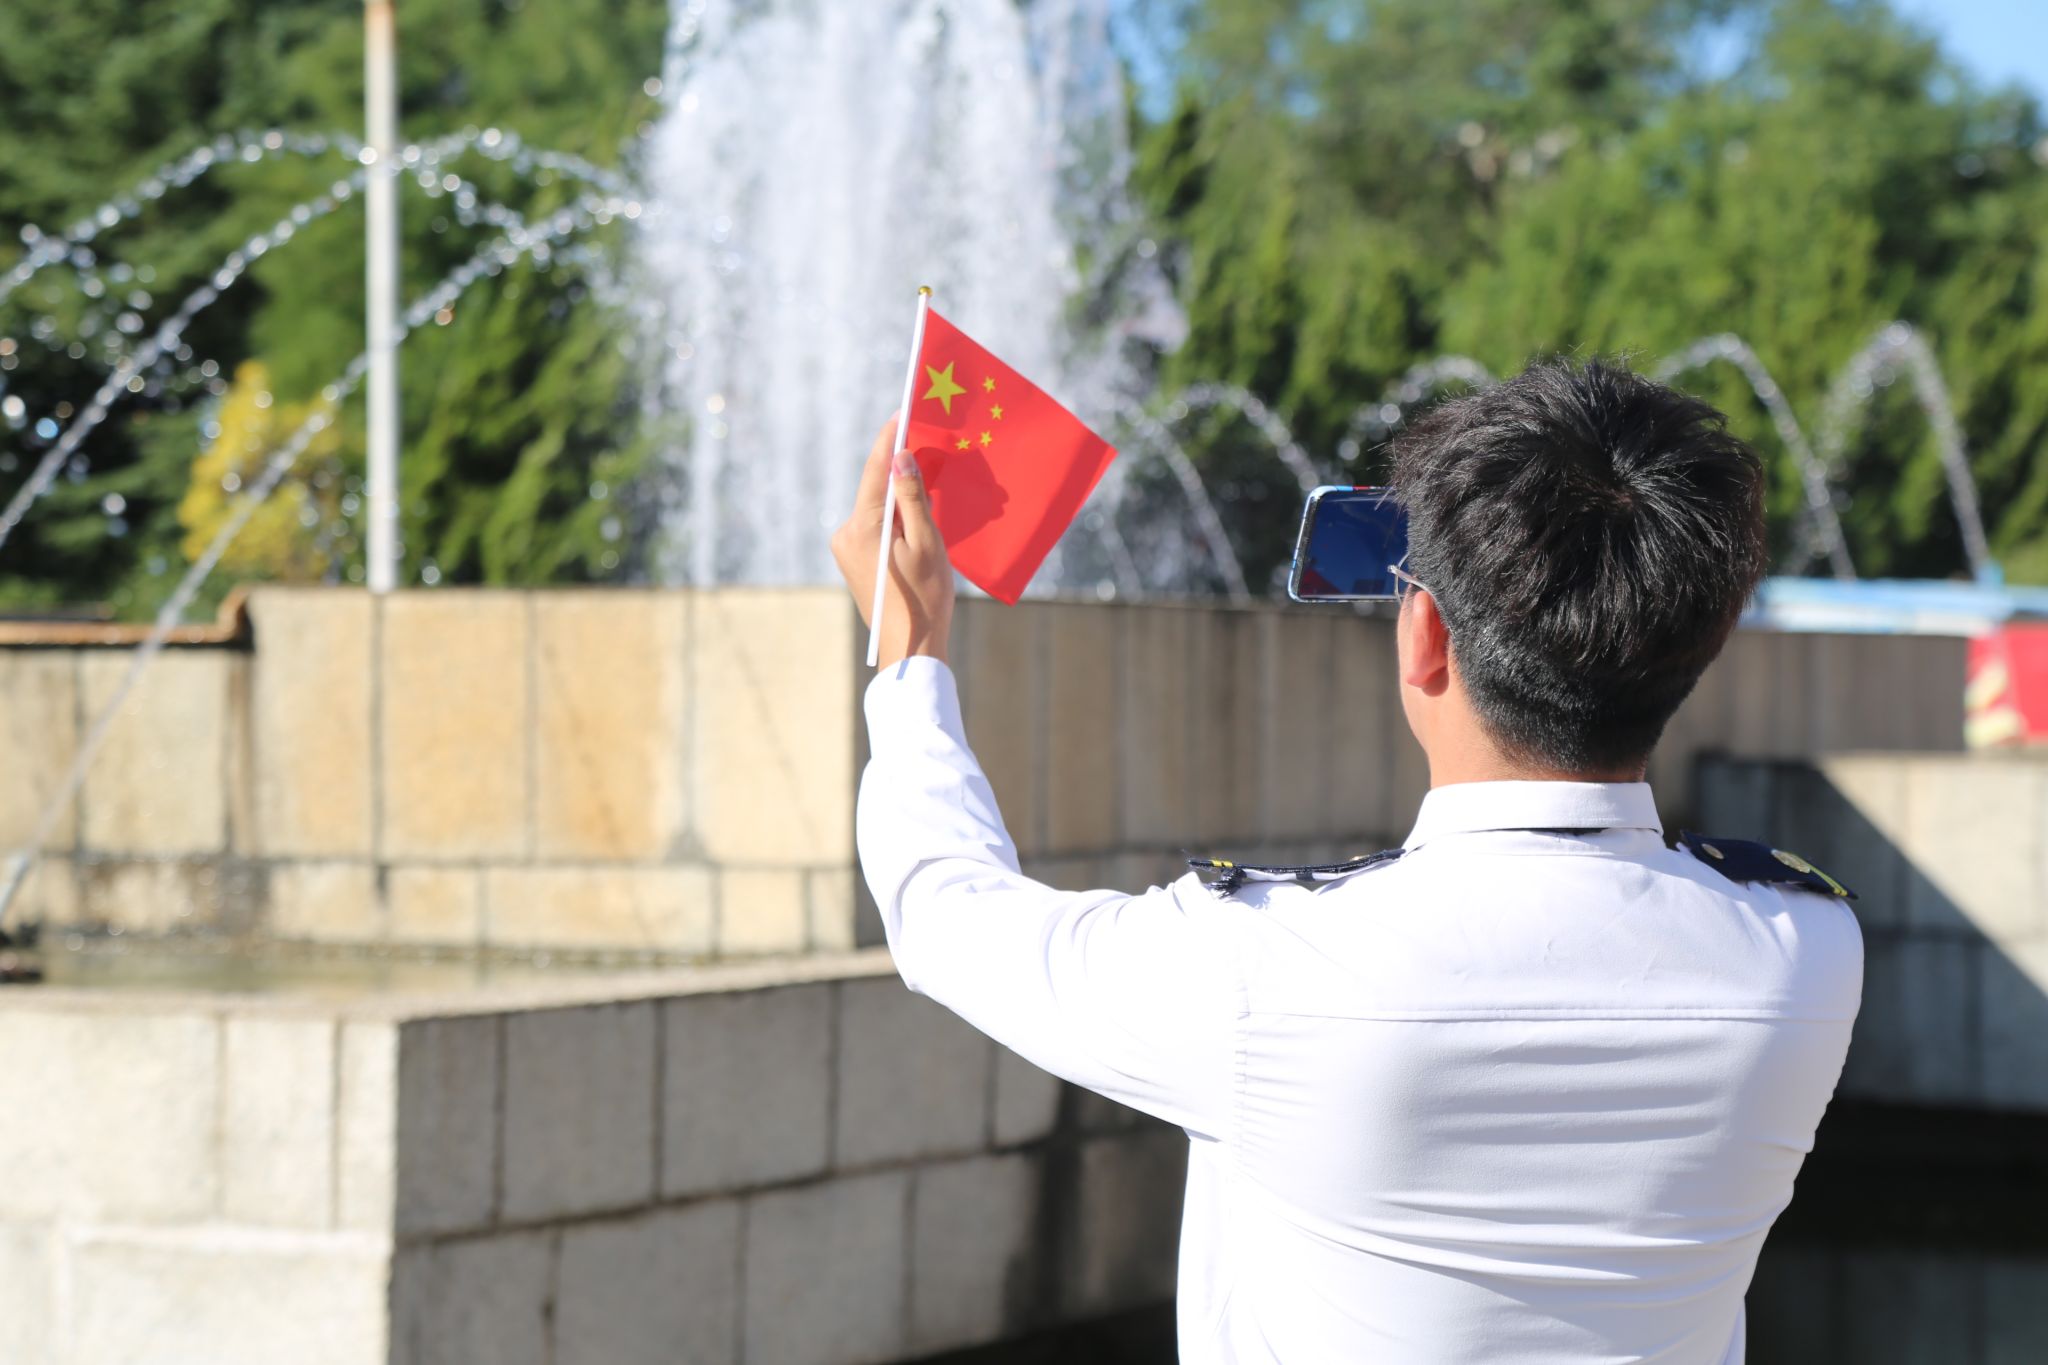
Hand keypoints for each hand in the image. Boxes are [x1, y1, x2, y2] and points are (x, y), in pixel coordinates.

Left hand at [831, 416, 954, 667]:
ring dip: (900, 493)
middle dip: (900, 466)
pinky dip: (896, 515)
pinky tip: (918, 512)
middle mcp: (845, 533)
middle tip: (925, 438)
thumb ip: (911, 498)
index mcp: (862, 528)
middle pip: (876, 488)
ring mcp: (846, 547)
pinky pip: (877, 525)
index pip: (876, 471)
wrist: (910, 648)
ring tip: (929, 475)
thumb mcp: (926, 543)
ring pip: (878, 507)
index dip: (890, 439)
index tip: (903, 410)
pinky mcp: (854, 559)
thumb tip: (899, 456)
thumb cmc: (924, 598)